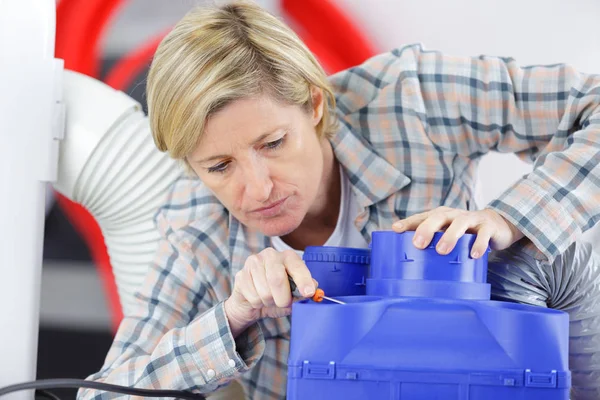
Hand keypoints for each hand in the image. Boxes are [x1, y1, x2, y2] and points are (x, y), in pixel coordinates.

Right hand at [224, 248, 316, 337]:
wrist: (252, 302)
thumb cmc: (277, 295)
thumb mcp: (294, 294)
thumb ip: (304, 291)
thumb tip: (313, 290)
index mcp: (288, 256)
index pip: (296, 266)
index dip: (303, 280)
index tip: (308, 292)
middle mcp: (270, 255)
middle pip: (277, 279)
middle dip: (283, 298)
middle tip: (284, 303)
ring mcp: (253, 262)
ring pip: (264, 291)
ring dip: (269, 302)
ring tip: (268, 299)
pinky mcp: (241, 274)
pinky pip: (253, 296)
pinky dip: (257, 303)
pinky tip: (257, 297)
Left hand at [392, 207, 523, 258]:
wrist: (497, 225)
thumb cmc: (464, 232)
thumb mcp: (447, 235)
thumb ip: (432, 244)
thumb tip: (408, 264)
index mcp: (440, 216)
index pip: (421, 217)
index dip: (408, 222)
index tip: (395, 230)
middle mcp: (453, 215)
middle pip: (438, 217)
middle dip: (427, 229)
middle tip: (418, 244)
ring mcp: (472, 219)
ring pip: (460, 223)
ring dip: (450, 236)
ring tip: (441, 251)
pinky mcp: (488, 226)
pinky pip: (483, 234)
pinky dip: (478, 244)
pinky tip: (473, 254)